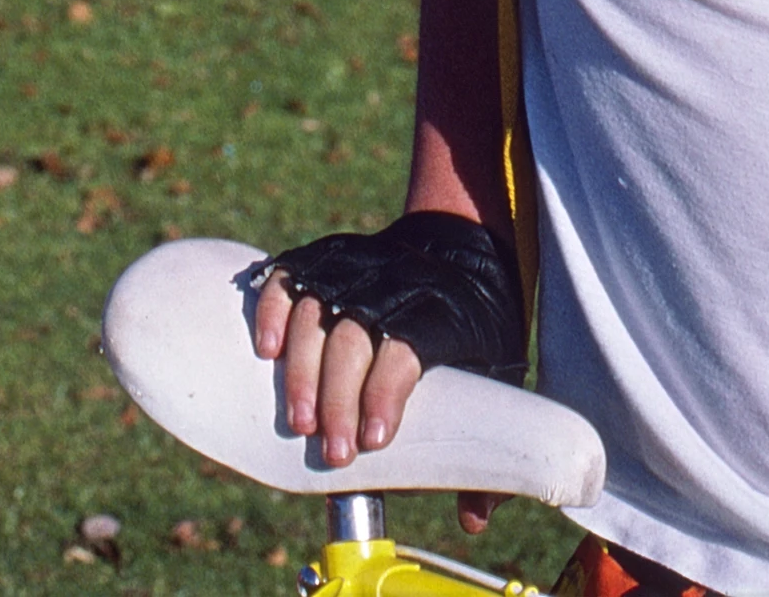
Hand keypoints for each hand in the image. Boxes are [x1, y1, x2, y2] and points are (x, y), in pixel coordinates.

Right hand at [252, 211, 526, 534]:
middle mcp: (390, 288)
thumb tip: (474, 520)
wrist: (461, 249)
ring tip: (298, 423)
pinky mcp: (325, 263)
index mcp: (438, 313)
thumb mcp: (501, 371)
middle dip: (337, 398)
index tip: (374, 440)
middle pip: (353, 340)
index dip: (384, 393)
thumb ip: (487, 442)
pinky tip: (267, 350)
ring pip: (315, 314)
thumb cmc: (478, 324)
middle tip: (333, 453)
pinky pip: (289, 280)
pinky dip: (273, 310)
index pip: (405, 350)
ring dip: (300, 370)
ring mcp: (353, 272)